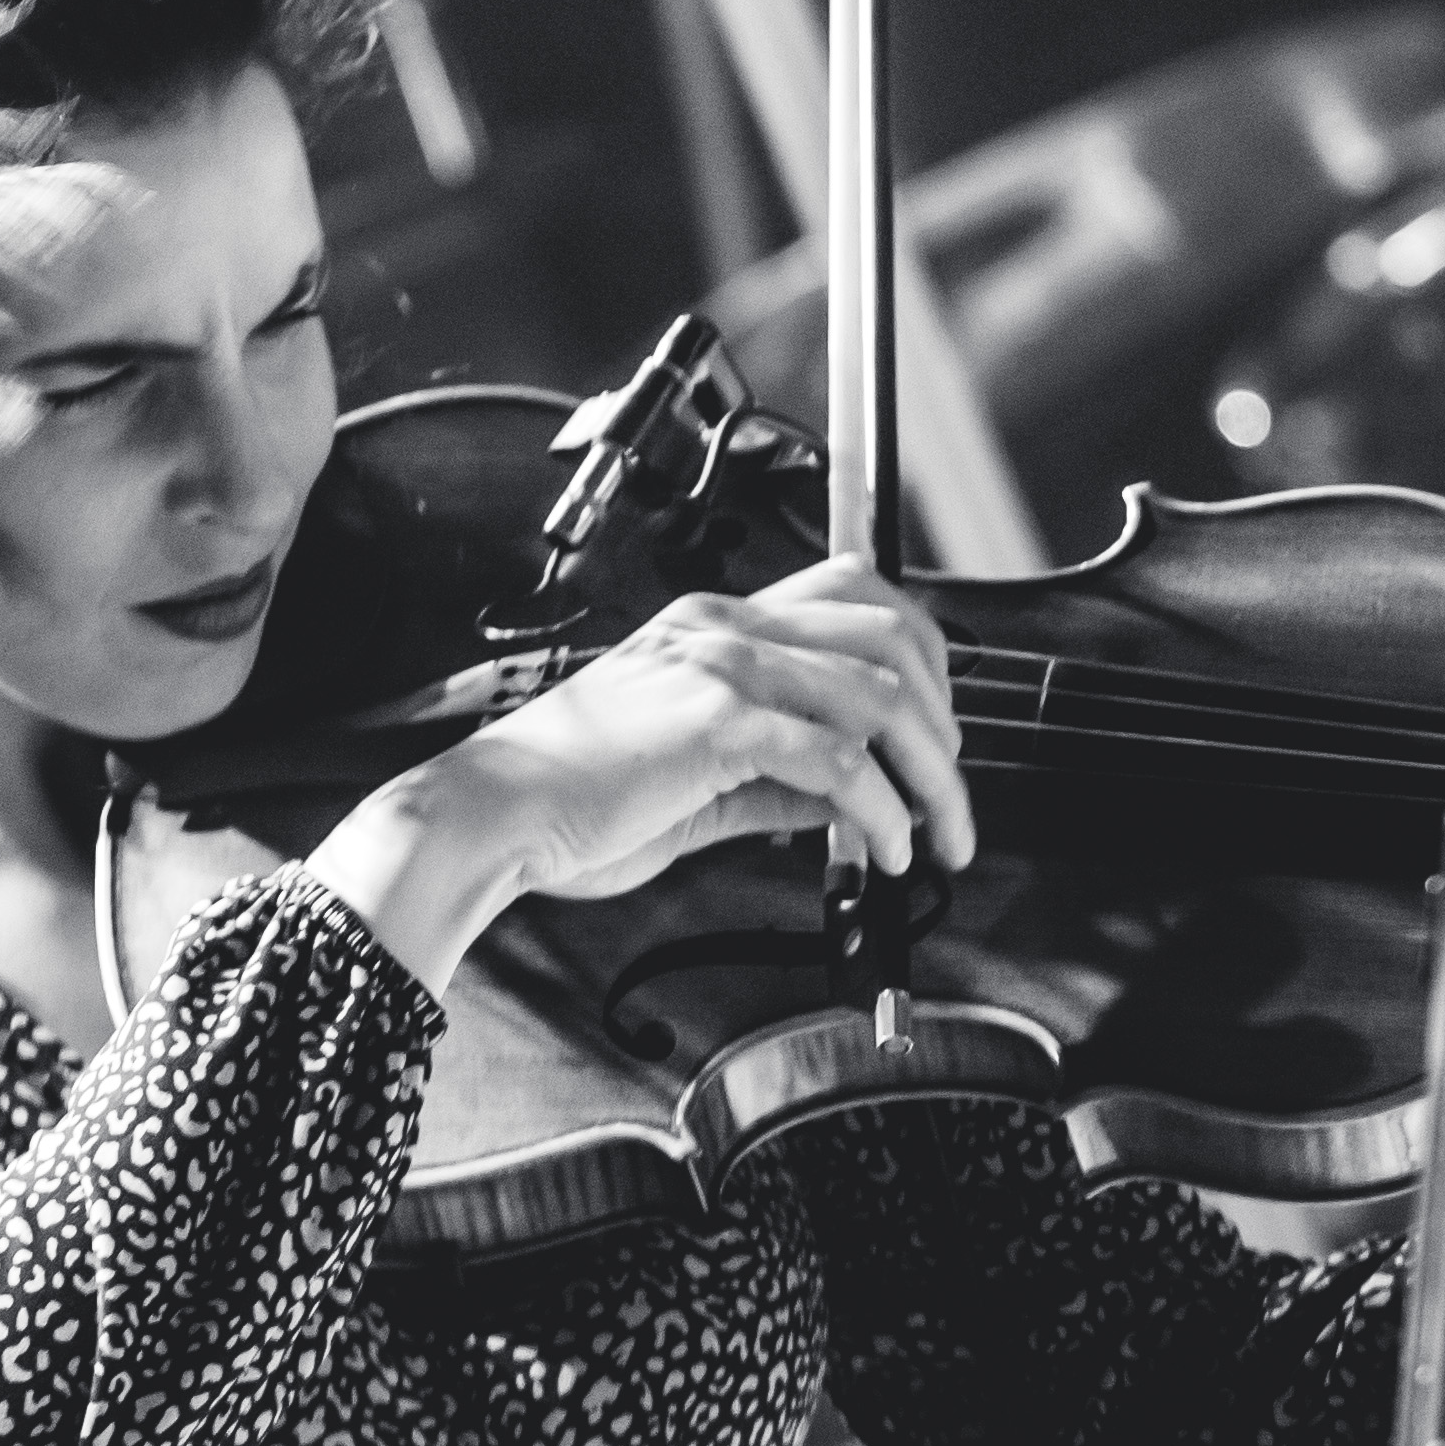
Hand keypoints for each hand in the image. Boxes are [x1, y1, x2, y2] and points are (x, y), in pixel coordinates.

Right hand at [311, 561, 970, 993]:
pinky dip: (881, 811)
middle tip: (951, 794)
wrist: (493, 816)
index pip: (855, 596)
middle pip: (889, 637)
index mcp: (710, 626)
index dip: (920, 659)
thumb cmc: (565, 801)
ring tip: (938, 836)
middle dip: (944, 722)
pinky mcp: (714, 721)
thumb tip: (850, 799)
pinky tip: (885, 849)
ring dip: (931, 777)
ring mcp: (718, 667)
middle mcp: (721, 629)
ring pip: (879, 697)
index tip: (935, 730)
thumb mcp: (693, 780)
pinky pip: (836, 759)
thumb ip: (774, 779)